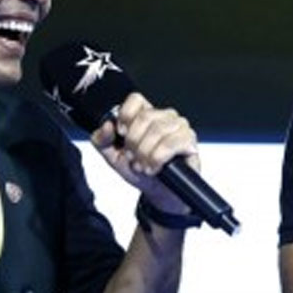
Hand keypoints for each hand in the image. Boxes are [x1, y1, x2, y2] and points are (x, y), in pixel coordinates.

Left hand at [90, 92, 199, 213]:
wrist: (159, 193)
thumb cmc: (140, 170)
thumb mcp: (114, 156)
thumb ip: (102, 140)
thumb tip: (107, 125)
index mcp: (147, 115)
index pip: (136, 99)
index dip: (125, 116)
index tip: (122, 134)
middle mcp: (165, 117)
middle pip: (145, 117)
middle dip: (133, 142)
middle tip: (133, 157)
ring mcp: (180, 127)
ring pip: (158, 130)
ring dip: (145, 153)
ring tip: (143, 166)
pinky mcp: (189, 141)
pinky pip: (171, 143)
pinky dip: (158, 158)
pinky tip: (154, 168)